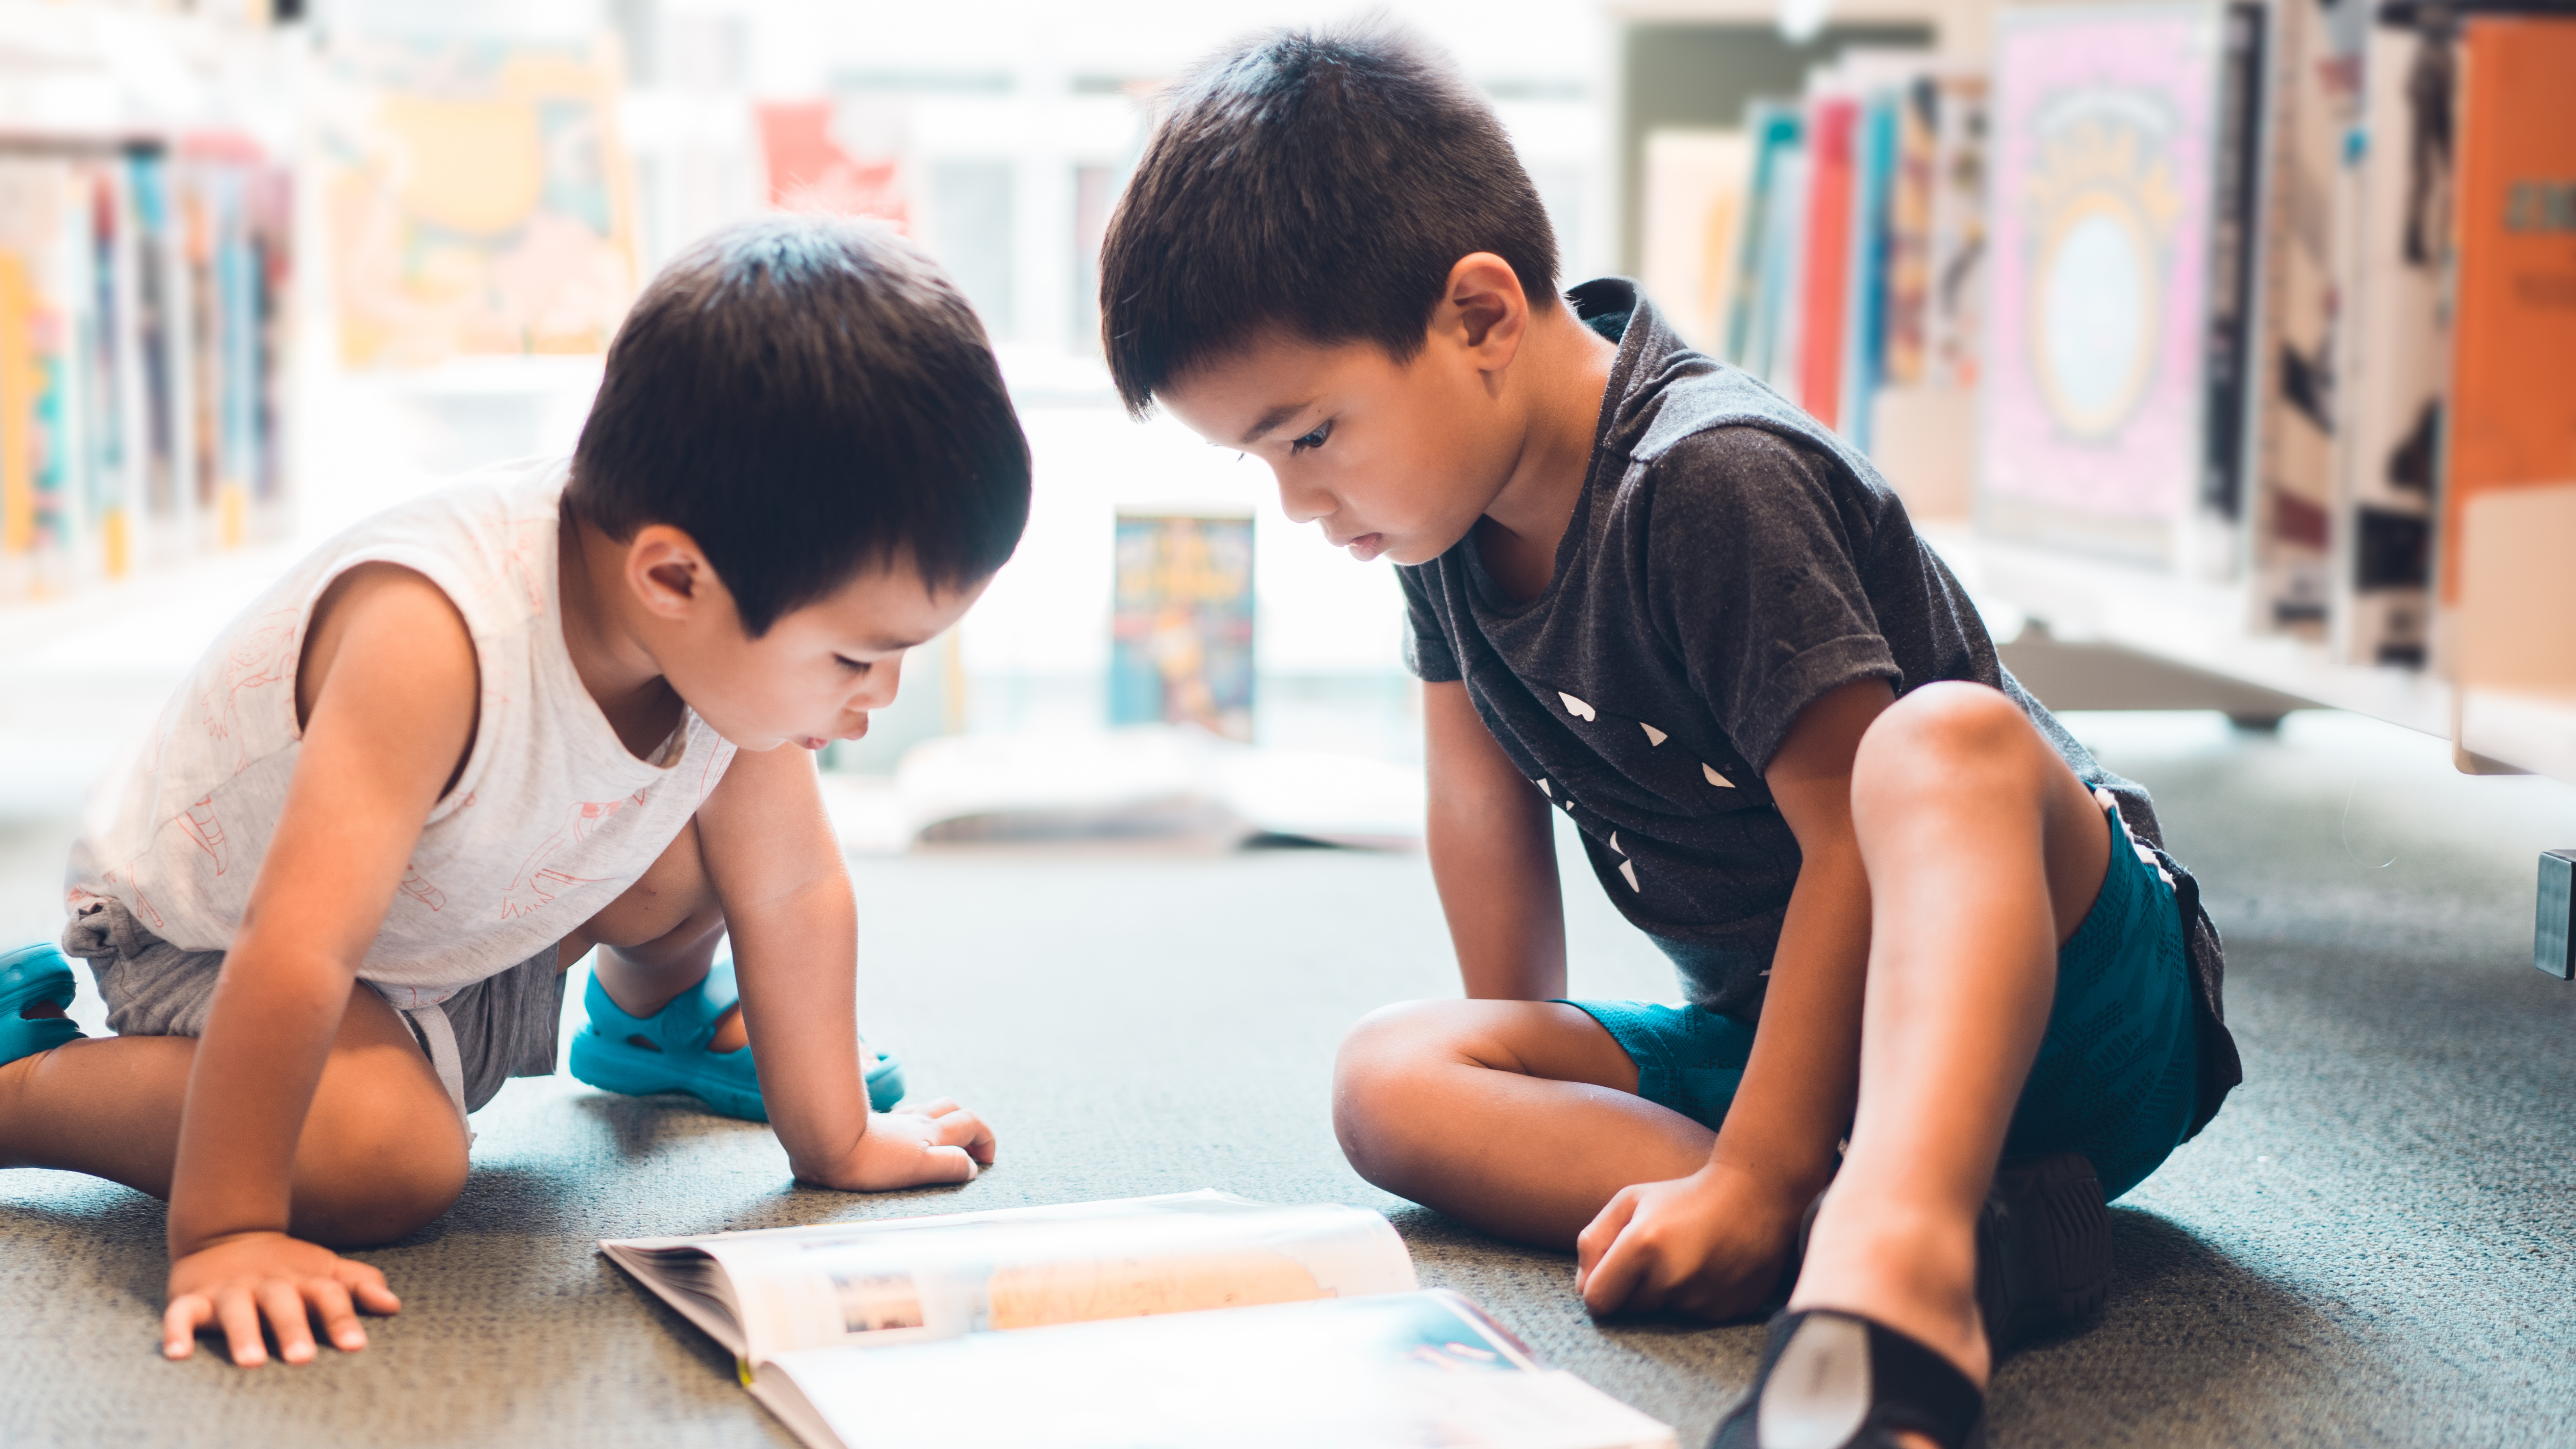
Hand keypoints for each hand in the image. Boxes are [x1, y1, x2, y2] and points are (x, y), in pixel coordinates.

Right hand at [164, 1231, 401, 1365]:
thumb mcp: (326, 1271)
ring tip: (252, 1362)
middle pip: (283, 1303)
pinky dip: (177, 1332)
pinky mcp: (190, 1298)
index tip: (356, 1346)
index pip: (328, 1296)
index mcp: (304, 1279)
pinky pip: (180, 1314)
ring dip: (243, 1334)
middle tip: (302, 1358)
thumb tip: (394, 1305)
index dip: (342, 1319)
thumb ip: (359, 1286)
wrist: (227, 1234)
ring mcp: (229, 1290)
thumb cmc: (288, 1268)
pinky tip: (177, 1354)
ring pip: (236, 1309)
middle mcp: (267, 1284)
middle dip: (293, 1329)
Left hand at [799, 1098, 997, 1190]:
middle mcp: (915, 1121)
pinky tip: (904, 1138)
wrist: (825, 1144)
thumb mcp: (920, 1167)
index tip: (986, 1161)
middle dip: (968, 1125)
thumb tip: (971, 1168)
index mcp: (931, 1132)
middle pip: (952, 1109)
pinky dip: (914, 1124)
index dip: (985, 1138)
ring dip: (941, 1122)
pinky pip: (901, 1118)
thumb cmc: (871, 1160)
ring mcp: (893, 1122)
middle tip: (970, 1151)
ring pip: (926, 1110)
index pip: (970, 1123)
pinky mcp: (871, 1126)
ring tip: (941, 1143)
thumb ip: (950, 1166)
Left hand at [1575, 1159, 1803, 1318]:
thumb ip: (1593, 1241)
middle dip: (1634, 1288)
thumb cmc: (1682, 1197)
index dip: (1599, 1289)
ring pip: (1662, 1316)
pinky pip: (1695, 1319)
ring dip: (1666, 1295)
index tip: (1612, 1273)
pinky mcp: (1727, 1312)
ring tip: (1687, 1258)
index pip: (1597, 1300)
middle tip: (1658, 1256)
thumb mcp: (1629, 1201)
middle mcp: (1672, 1277)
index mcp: (1642, 1245)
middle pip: (1629, 1310)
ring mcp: (1702, 1298)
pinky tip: (1710, 1268)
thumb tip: (1584, 1288)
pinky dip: (1696, 1300)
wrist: (1755, 1195)